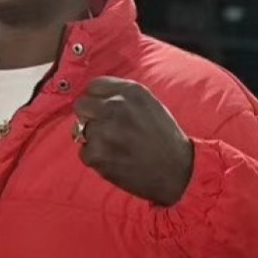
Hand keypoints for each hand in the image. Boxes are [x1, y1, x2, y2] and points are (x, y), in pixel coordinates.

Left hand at [74, 77, 193, 206]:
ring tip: (116, 147)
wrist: (178, 171)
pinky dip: (96, 158)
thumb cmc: (165, 138)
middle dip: (89, 117)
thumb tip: (95, 96)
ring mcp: (103, 131)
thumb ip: (122, 96)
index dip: (97, 99)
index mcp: (130, 92)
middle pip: (81, 105)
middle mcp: (115, 107)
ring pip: (80, 130)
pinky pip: (84, 152)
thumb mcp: (149, 105)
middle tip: (104, 129)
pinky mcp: (96, 154)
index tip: (102, 109)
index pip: (94, 86)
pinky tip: (115, 159)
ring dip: (93, 139)